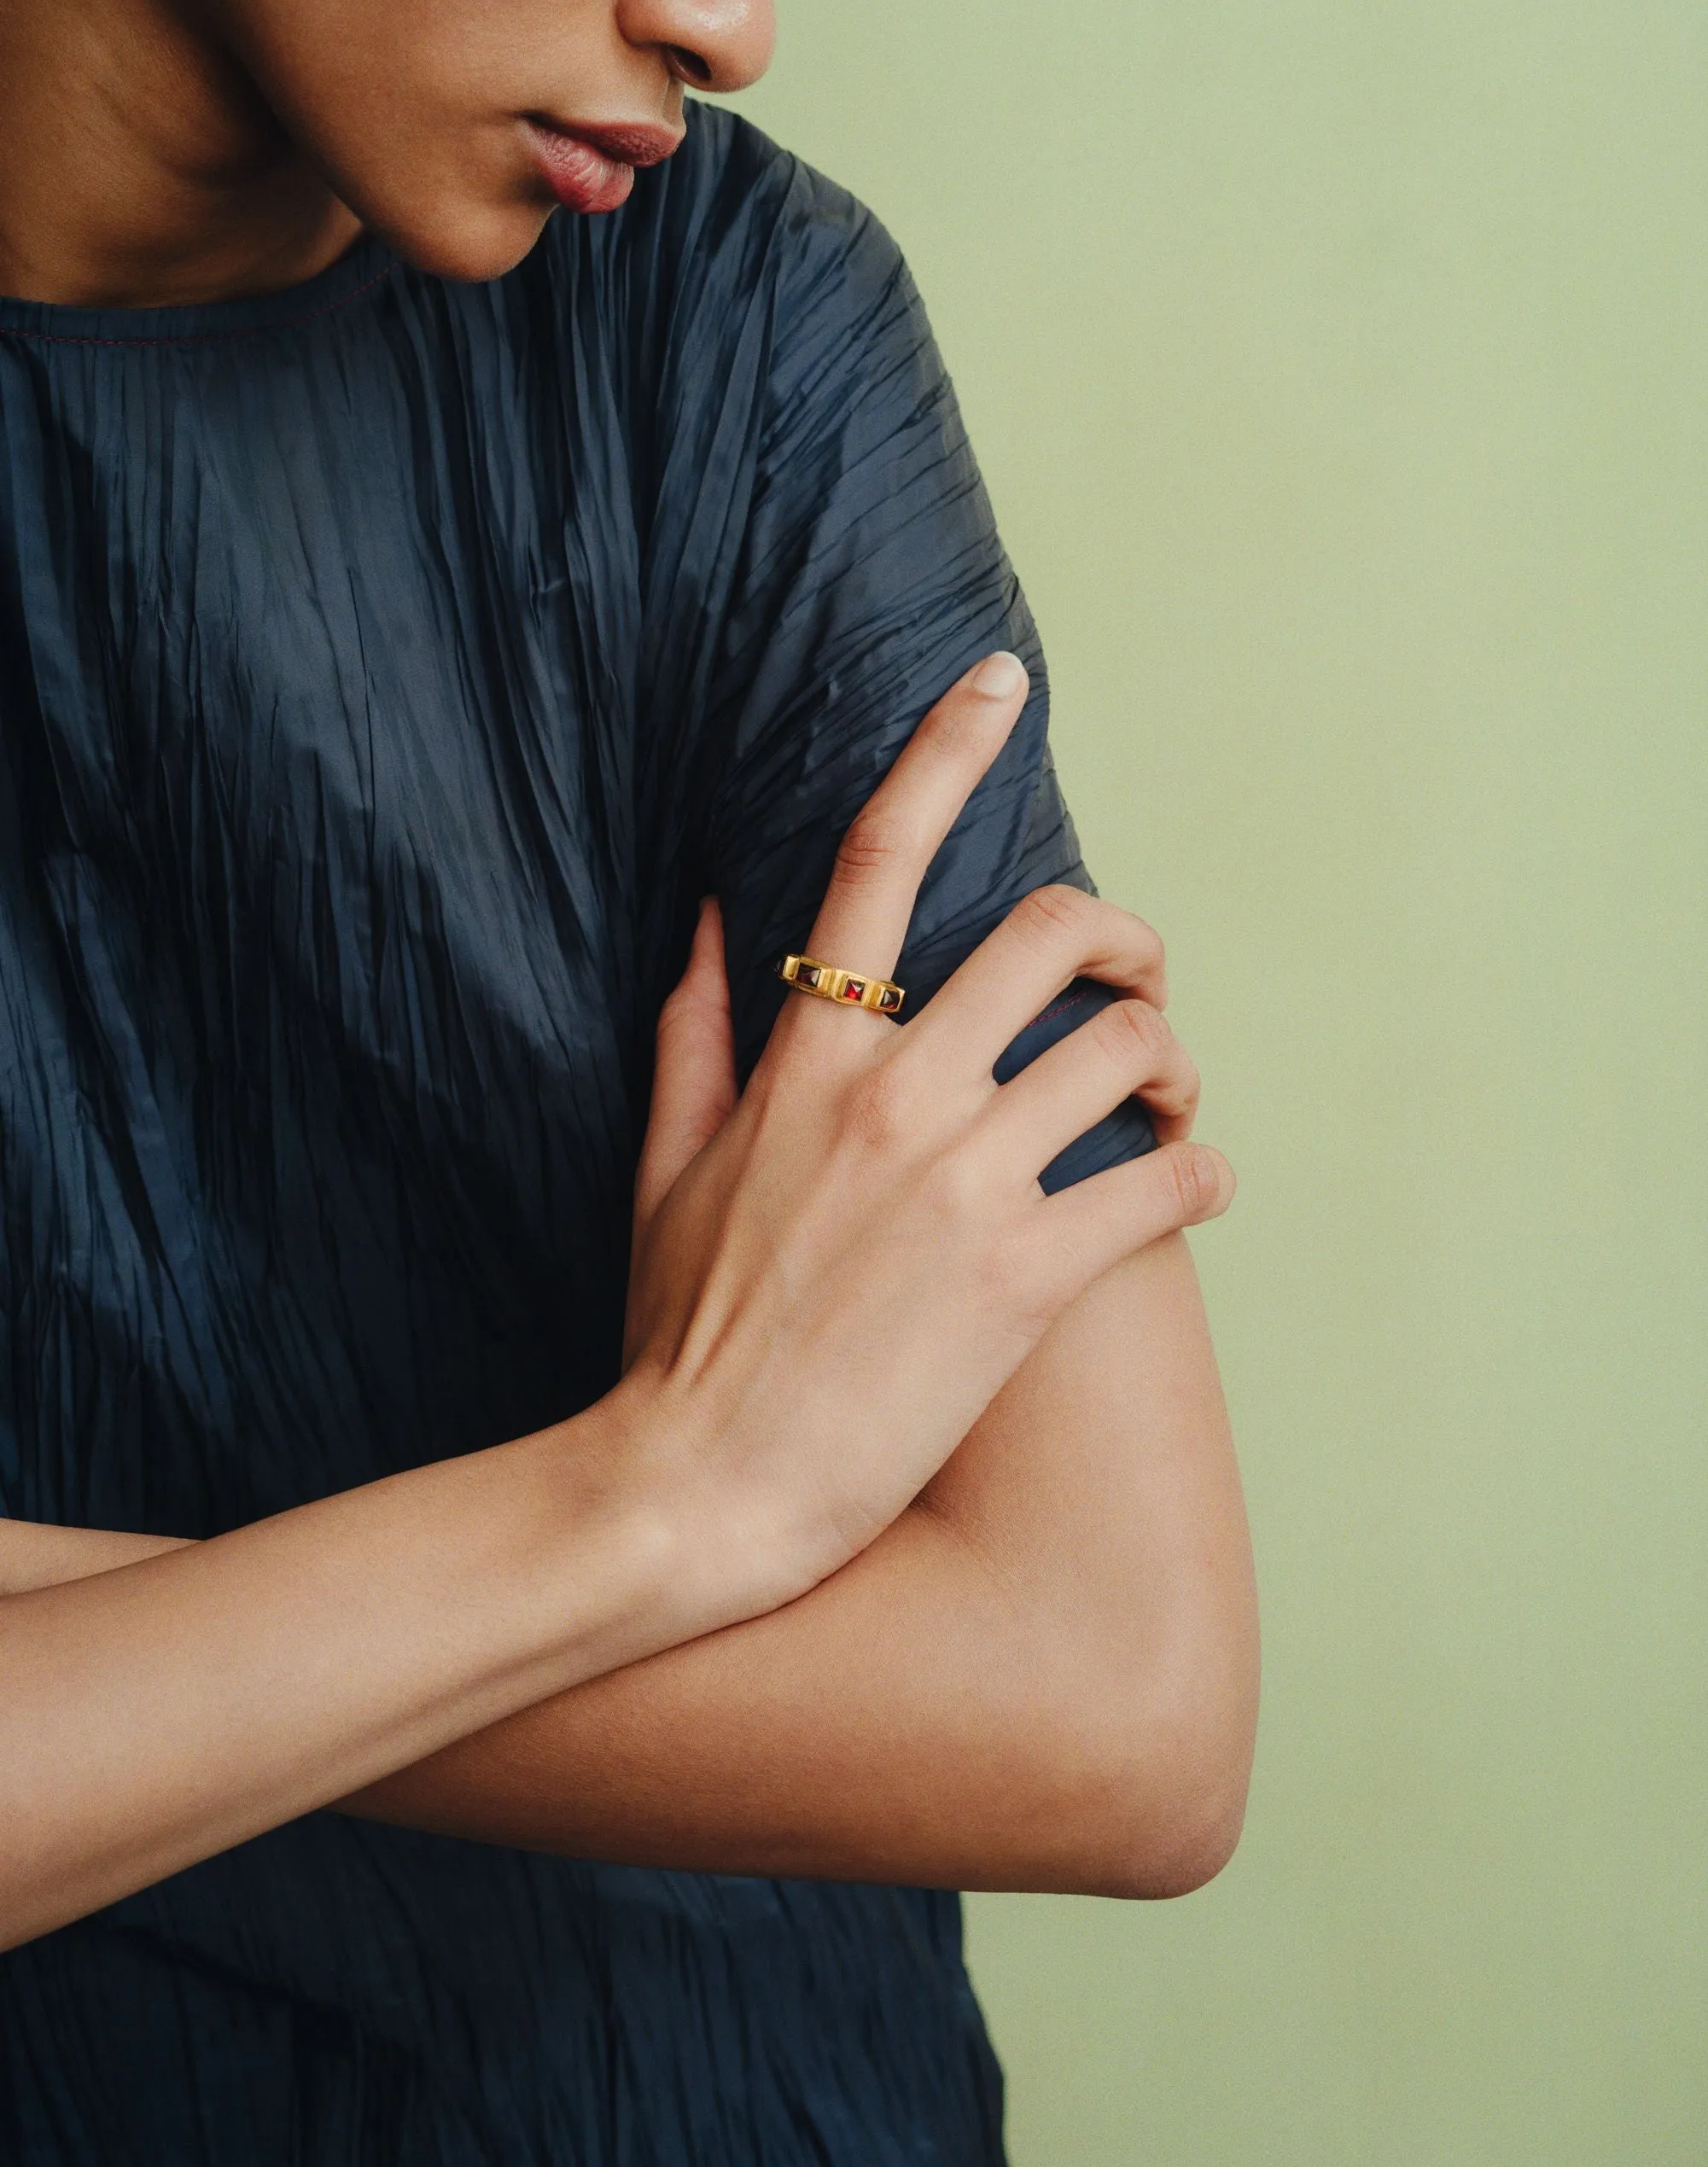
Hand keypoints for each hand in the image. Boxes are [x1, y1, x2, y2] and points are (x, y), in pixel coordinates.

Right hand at [611, 651, 1233, 1626]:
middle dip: (1127, 941)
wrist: (697, 1485)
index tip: (1001, 682)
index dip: (946, 747)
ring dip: (1176, 1066)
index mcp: (809, 1055)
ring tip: (1168, 1107)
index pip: (877, 857)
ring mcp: (964, 1184)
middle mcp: (895, 1094)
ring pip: (1131, 1050)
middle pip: (1056, 933)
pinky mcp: (1024, 1280)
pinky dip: (1203, 1175)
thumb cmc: (675, 1331)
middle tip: (1137, 985)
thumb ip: (692, 1027)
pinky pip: (1167, 1184)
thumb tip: (707, 911)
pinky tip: (1192, 1189)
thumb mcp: (661, 1163)